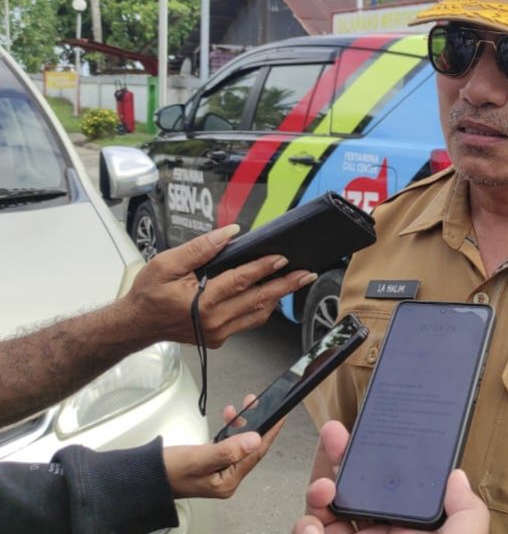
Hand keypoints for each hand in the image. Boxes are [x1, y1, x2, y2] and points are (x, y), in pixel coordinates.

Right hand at [121, 224, 317, 346]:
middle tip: (306, 273)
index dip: (263, 268)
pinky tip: (272, 293)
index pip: (240, 282)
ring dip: (278, 296)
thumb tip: (230, 234)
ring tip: (296, 280)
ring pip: (258, 314)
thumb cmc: (149, 294)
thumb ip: (200, 249)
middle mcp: (213, 321)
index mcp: (200, 303)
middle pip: (258, 300)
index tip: (282, 257)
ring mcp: (218, 333)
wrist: (137, 325)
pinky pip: (248, 321)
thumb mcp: (166, 264)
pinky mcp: (219, 338)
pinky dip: (262, 307)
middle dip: (285, 285)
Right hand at [163, 394, 285, 498]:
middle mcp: (227, 479)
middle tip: (257, 402)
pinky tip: (229, 418)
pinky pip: (230, 444)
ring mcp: (220, 472)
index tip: (281, 414)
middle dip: (257, 423)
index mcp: (227, 482)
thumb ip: (227, 449)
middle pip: (251, 447)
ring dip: (243, 424)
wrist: (143, 477)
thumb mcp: (198, 457)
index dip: (270, 431)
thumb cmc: (166, 471)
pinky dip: (231, 429)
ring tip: (242, 406)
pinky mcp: (213, 464)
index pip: (256, 453)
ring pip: (241, 443)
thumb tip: (254, 440)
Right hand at [292, 421, 488, 533]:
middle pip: (351, 495)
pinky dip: (305, 530)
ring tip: (323, 491)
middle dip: (337, 464)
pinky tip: (312, 526)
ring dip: (318, 497)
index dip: (373, 458)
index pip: (388, 488)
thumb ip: (466, 511)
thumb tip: (456, 475)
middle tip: (332, 439)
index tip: (362, 432)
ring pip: (323, 519)